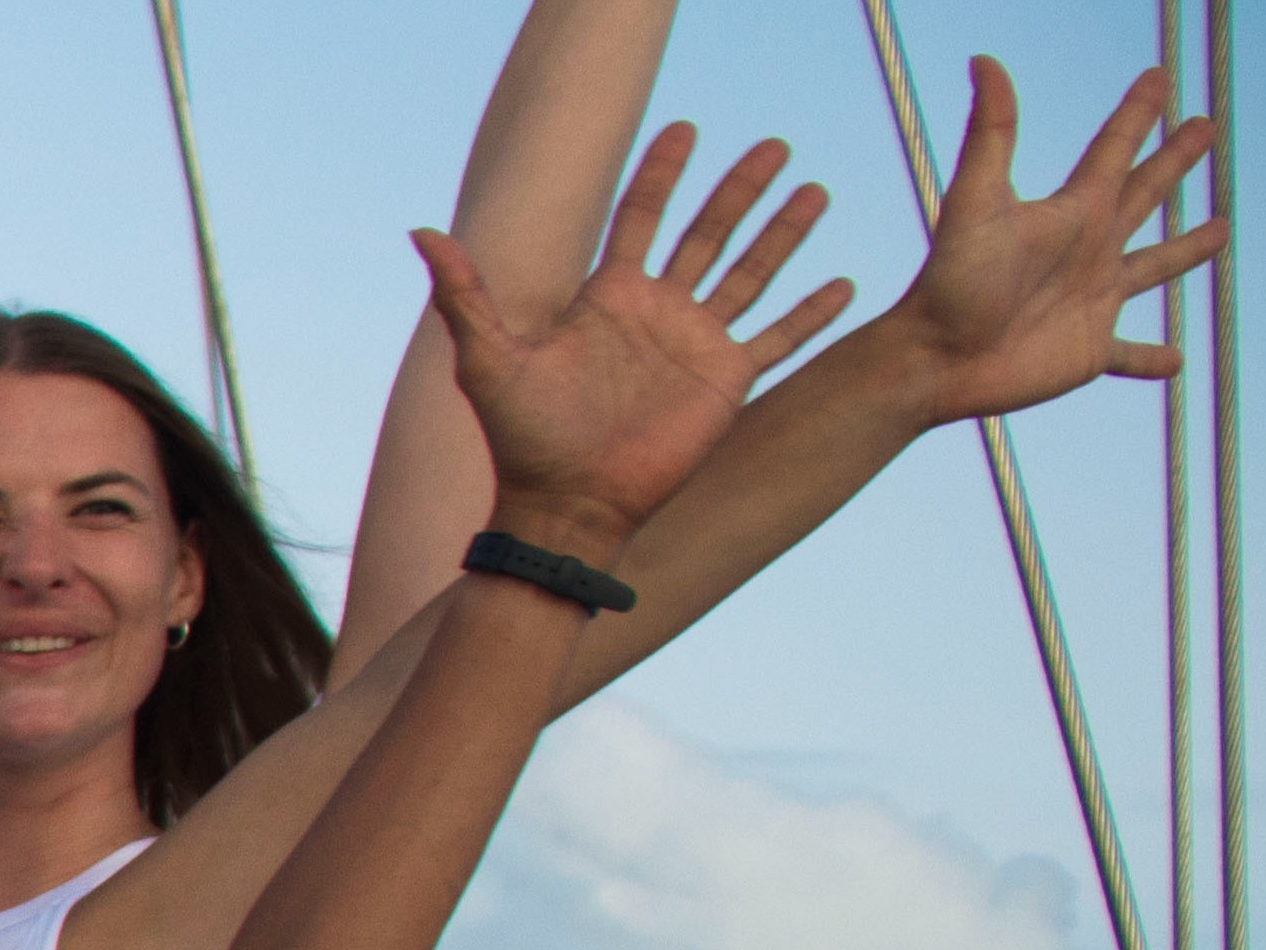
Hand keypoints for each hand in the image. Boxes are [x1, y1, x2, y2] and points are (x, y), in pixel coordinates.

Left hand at [419, 122, 849, 549]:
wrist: (567, 505)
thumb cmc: (522, 438)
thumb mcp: (487, 360)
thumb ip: (464, 294)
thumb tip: (421, 233)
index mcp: (608, 298)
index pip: (641, 216)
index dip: (661, 173)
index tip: (685, 129)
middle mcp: (657, 313)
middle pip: (708, 231)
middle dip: (740, 188)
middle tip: (775, 145)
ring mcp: (695, 344)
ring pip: (751, 271)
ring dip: (784, 233)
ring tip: (816, 191)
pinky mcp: (726, 382)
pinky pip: (778, 338)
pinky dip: (811, 313)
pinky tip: (844, 284)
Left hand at [881, 58, 1223, 422]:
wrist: (931, 359)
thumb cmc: (951, 282)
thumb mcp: (975, 201)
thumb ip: (991, 133)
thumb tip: (984, 59)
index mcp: (1071, 212)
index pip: (1113, 148)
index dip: (1137, 112)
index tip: (1157, 77)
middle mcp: (1088, 249)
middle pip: (1144, 193)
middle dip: (1174, 160)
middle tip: (1204, 128)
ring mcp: (1092, 300)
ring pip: (1153, 268)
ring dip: (1185, 252)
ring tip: (1219, 231)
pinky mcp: (1088, 352)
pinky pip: (1129, 355)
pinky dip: (1151, 360)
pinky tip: (1176, 364)